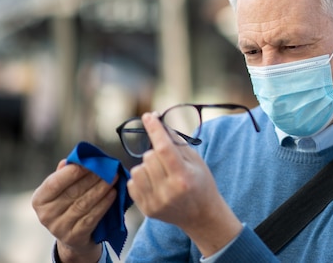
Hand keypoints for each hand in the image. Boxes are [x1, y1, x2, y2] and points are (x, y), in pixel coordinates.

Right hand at [32, 160, 116, 262]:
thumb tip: (69, 161)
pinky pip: (92, 217)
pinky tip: (113, 193)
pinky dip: (104, 203)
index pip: (54, 183)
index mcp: (40, 200)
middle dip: (93, 177)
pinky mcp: (74, 236)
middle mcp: (46, 215)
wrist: (72, 238)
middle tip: (108, 168)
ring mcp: (59, 228)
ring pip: (84, 203)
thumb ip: (64, 175)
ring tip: (113, 178)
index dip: (73, 172)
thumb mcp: (61, 191)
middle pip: (72, 192)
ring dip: (101, 189)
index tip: (89, 162)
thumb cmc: (67, 205)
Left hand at [127, 112, 241, 256]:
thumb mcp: (195, 161)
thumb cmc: (201, 183)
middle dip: (156, 153)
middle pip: (149, 156)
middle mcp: (168, 191)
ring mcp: (156, 202)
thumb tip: (158, 121)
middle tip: (168, 161)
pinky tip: (154, 183)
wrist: (201, 216)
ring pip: (137, 169)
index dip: (155, 130)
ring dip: (147, 166)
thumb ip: (176, 142)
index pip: (163, 148)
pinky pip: (132, 183)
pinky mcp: (146, 209)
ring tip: (161, 173)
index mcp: (183, 177)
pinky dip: (141, 179)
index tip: (149, 116)